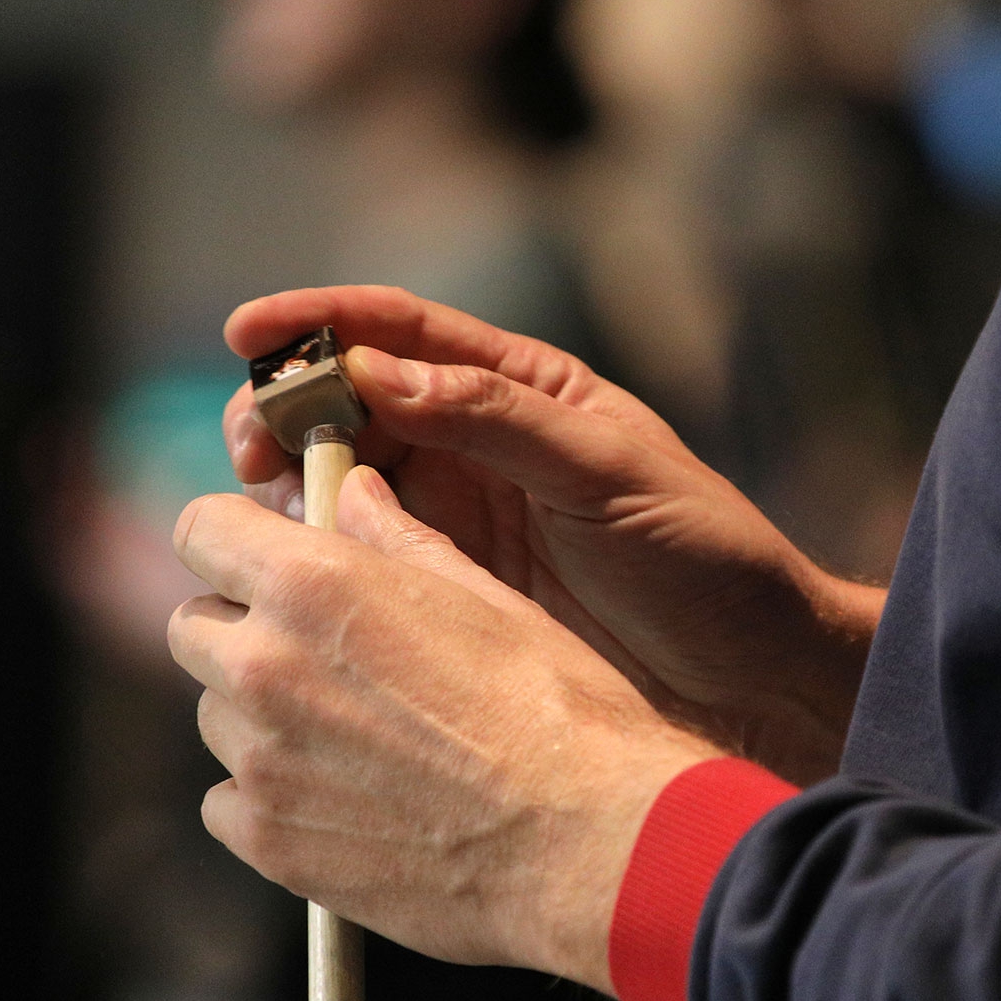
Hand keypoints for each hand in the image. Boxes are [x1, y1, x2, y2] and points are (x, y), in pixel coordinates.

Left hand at [168, 468, 718, 989]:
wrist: (589, 843)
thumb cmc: (558, 713)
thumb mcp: (489, 600)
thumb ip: (400, 542)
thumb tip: (354, 494)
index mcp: (314, 583)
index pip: (201, 530)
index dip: (232, 540)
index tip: (263, 560)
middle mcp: (267, 665)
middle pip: (194, 628)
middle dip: (244, 630)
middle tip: (323, 655)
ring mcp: (259, 761)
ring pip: (216, 716)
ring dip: (262, 717)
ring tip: (357, 739)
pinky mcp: (267, 840)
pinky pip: (227, 802)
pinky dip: (270, 799)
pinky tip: (346, 801)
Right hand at [221, 285, 882, 782]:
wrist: (750, 678)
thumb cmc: (704, 557)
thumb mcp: (609, 474)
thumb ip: (496, 418)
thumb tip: (376, 370)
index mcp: (519, 390)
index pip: (400, 331)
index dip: (317, 322)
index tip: (249, 333)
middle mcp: (474, 447)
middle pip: (348, 405)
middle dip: (284, 413)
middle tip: (250, 450)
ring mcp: (457, 524)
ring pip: (341, 486)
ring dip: (292, 491)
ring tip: (270, 514)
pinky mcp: (448, 599)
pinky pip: (364, 566)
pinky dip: (320, 563)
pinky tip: (299, 575)